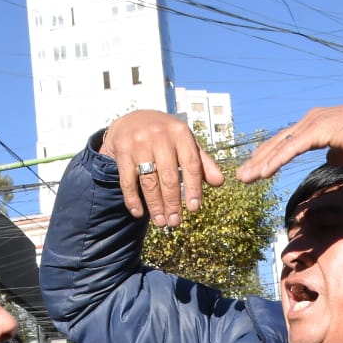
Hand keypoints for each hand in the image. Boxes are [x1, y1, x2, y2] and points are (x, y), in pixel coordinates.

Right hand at [100, 110, 224, 226]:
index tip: (194, 208)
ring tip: (161, 222)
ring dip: (155, 205)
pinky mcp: (122, 150)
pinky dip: (133, 199)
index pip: (191, 164)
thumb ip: (202, 163)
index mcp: (180, 133)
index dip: (194, 188)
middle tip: (176, 222)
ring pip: (148, 181)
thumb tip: (220, 182)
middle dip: (173, 203)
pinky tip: (139, 213)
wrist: (133, 120)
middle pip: (169, 176)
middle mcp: (160, 135)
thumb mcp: (186, 143)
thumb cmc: (166, 137)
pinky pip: (127, 180)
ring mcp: (139, 143)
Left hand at [236, 101, 342, 183]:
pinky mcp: (318, 130)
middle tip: (242, 175)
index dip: (269, 153)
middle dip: (258, 160)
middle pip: (277, 142)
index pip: (286, 140)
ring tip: (245, 178)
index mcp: (315, 123)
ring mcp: (313, 124)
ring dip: (260, 163)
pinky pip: (291, 149)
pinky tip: (263, 173)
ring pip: (280, 146)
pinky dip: (275, 161)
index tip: (256, 166)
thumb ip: (333, 153)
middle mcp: (310, 120)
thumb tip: (329, 159)